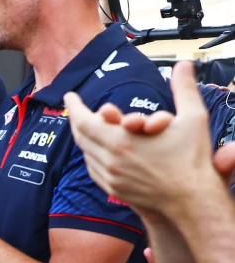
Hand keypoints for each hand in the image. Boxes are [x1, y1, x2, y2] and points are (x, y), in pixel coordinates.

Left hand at [65, 61, 225, 217]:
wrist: (191, 199)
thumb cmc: (192, 159)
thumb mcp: (192, 118)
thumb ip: (184, 88)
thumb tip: (184, 63)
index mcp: (121, 141)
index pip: (83, 122)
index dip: (74, 107)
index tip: (70, 96)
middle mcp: (109, 160)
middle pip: (80, 136)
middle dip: (76, 119)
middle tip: (77, 107)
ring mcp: (109, 177)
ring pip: (86, 153)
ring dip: (84, 137)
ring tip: (88, 124)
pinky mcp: (112, 189)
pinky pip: (93, 168)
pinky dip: (92, 155)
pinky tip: (98, 147)